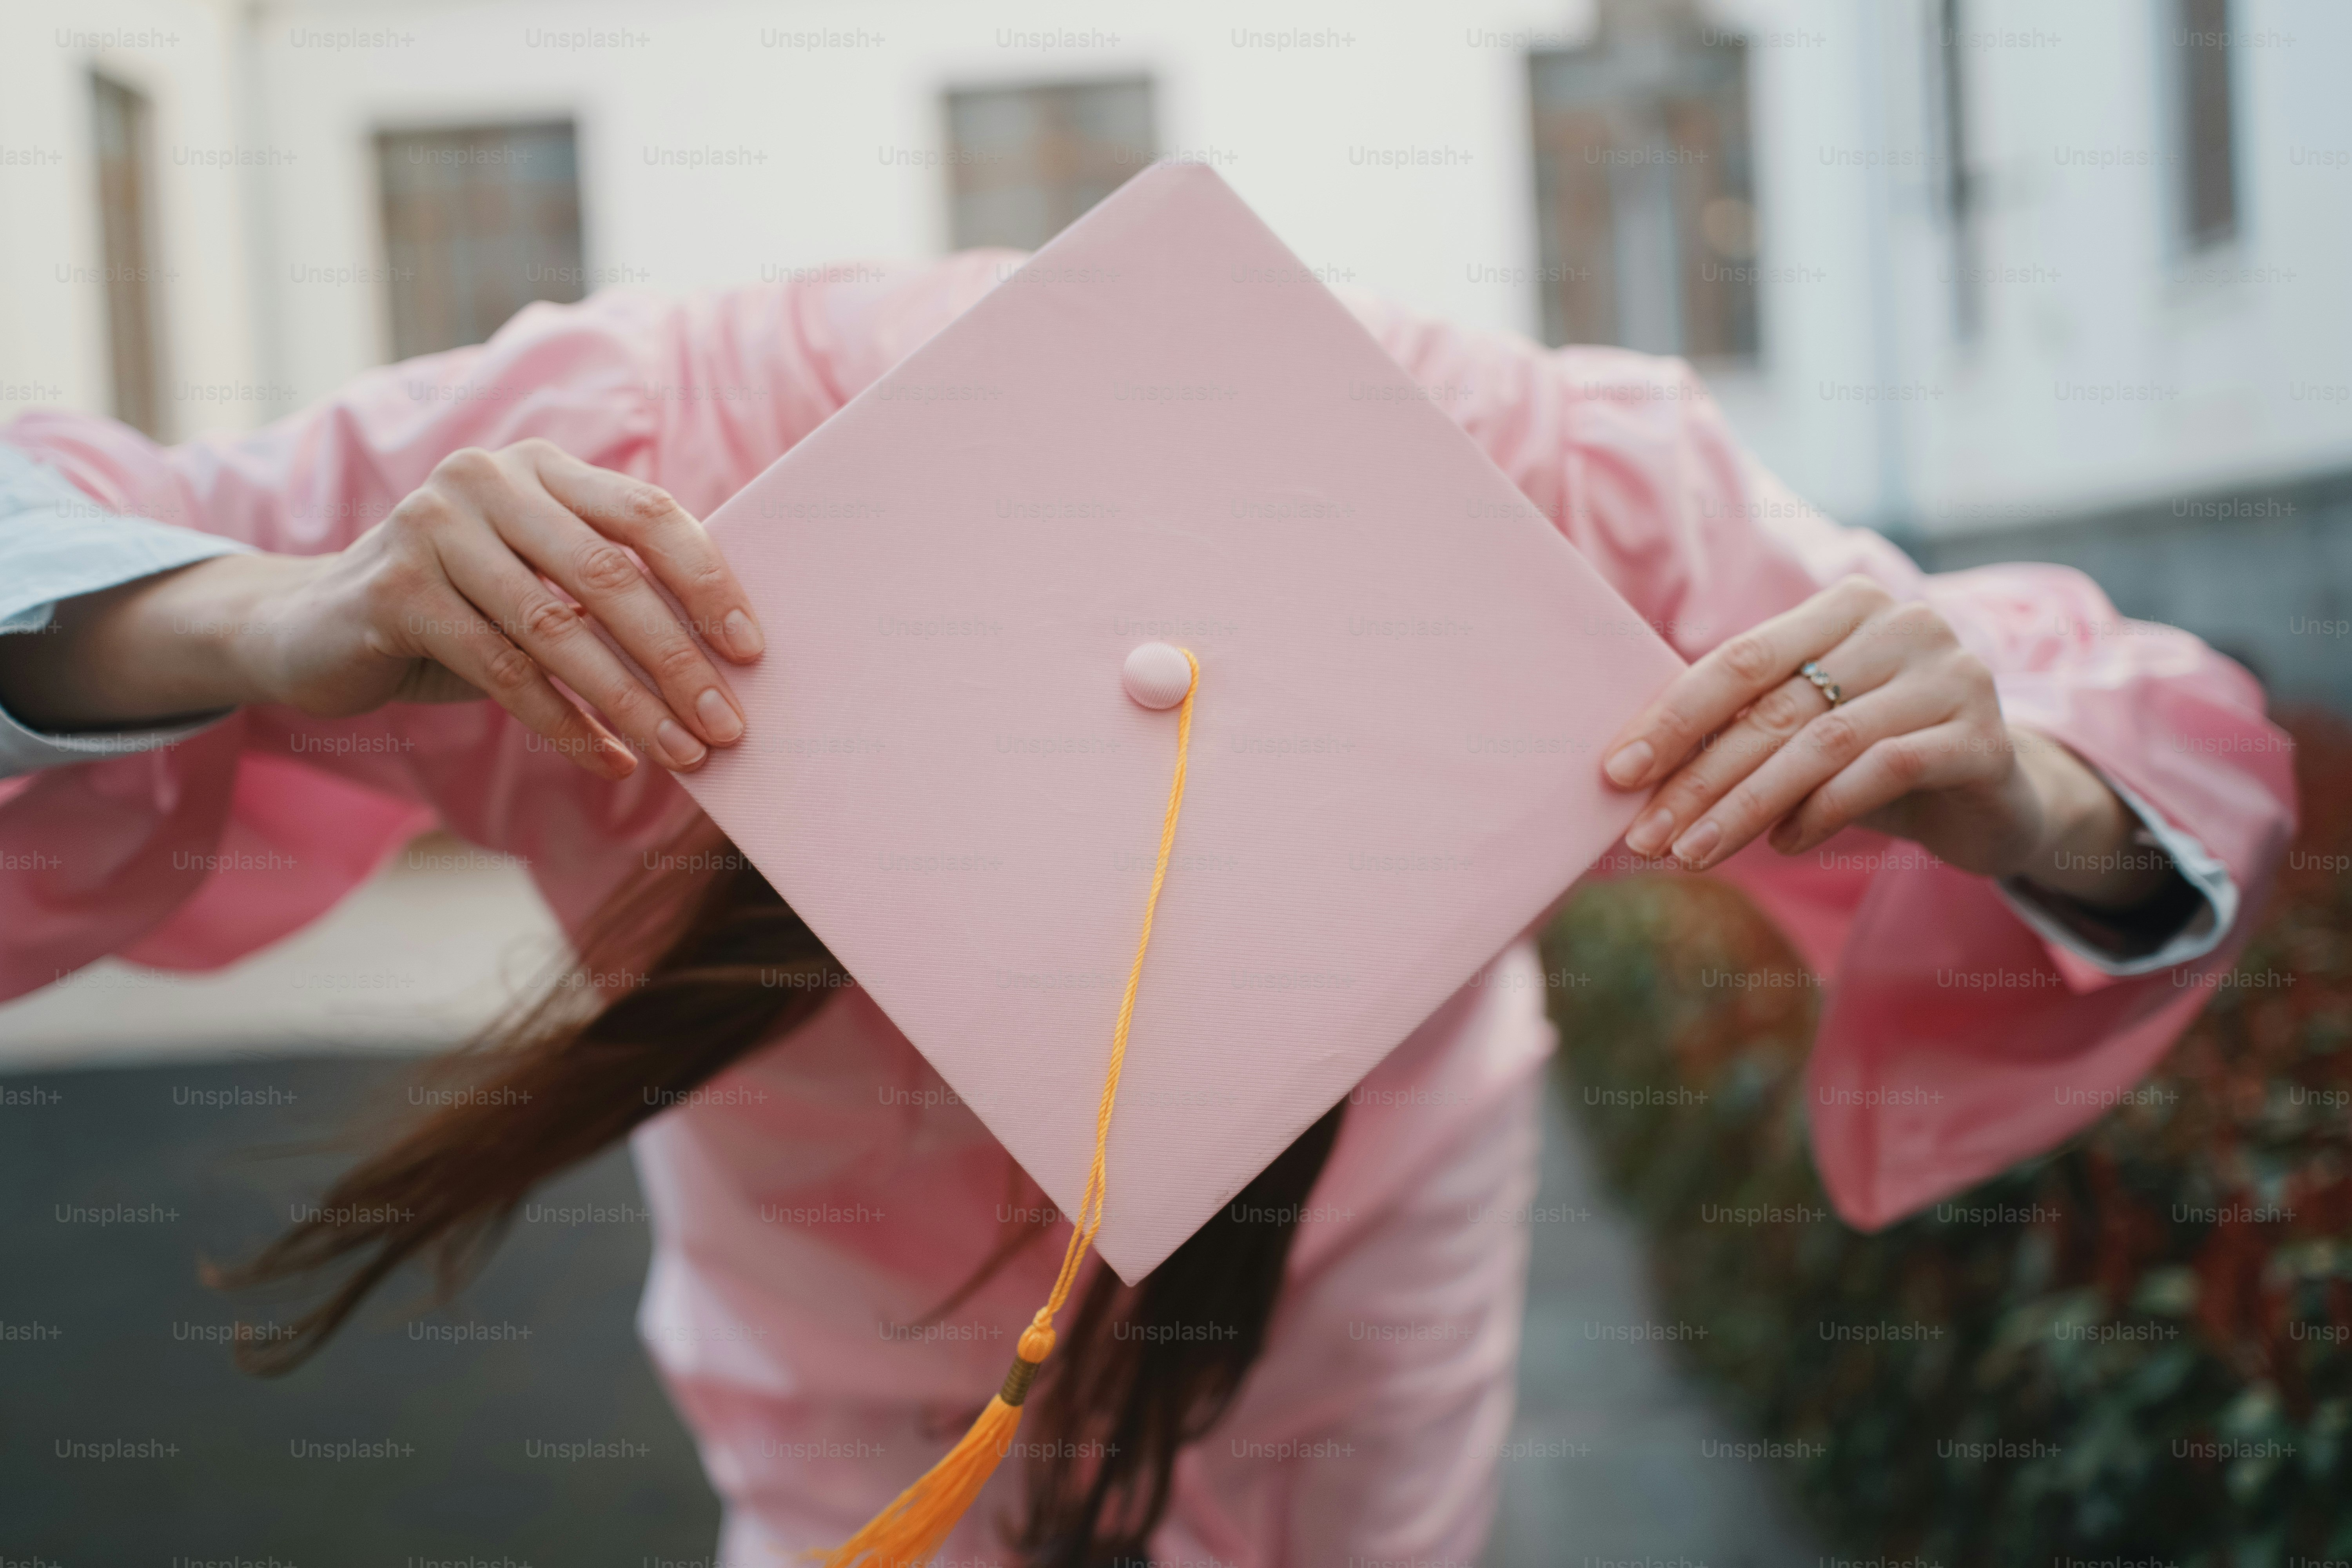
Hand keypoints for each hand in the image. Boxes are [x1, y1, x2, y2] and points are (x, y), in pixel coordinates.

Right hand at [0, 440, 762, 780]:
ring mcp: (434, 528)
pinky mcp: (395, 590)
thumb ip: (611, 589)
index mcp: (543, 468)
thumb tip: (723, 652)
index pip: (647, 513)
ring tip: (682, 755)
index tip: (752, 650)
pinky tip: (608, 760)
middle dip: (678, 661)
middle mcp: (489, 480)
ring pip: (557, 632)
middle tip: (728, 727)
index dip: (708, 580)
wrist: (316, 623)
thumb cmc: (463, 606)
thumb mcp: (539, 580)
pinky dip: (565, 725)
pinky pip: (502, 671)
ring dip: (631, 704)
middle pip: (610, 577)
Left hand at [1598, 576, 2170, 908]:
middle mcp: (1906, 624)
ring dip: (1746, 807)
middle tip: (1646, 836)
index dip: (1674, 717)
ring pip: (1822, 744)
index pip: (1741, 659)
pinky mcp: (1984, 737)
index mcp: (1848, 605)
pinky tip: (1782, 845)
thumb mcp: (1807, 728)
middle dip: (1699, 778)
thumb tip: (1634, 771)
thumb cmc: (1876, 753)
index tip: (1617, 771)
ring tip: (1693, 853)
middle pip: (1776, 707)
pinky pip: (1882, 772)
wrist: (1993, 795)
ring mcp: (1952, 676)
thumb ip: (1743, 727)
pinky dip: (1821, 812)